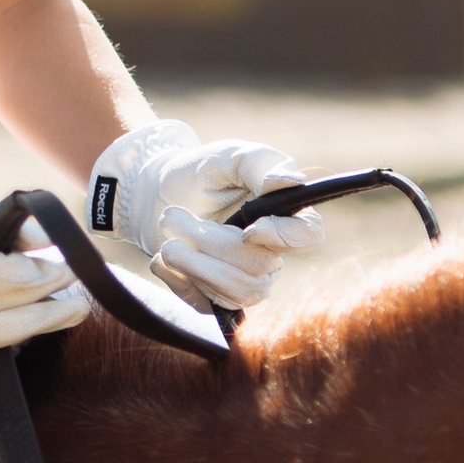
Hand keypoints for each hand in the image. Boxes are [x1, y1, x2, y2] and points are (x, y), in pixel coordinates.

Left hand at [88, 120, 322, 311]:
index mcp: (283, 214)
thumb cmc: (200, 173)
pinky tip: (163, 260)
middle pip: (261, 269)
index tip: (248, 230)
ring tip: (167, 239)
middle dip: (211, 245)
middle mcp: (271, 252)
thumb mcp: (227, 156)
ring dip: (193, 265)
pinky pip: (209, 305)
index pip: (308, 233)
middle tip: (172, 217)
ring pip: (237, 292)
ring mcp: (246, 280)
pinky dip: (179, 282)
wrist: (155, 197)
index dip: (283, 237)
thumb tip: (290, 180)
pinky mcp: (218, 298)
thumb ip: (259, 163)